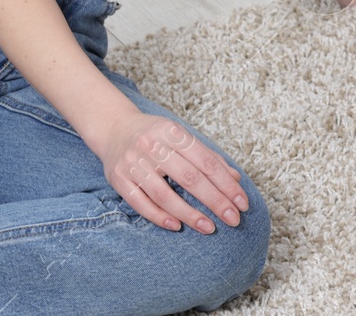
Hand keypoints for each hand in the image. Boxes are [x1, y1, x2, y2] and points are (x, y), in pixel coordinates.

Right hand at [90, 110, 249, 232]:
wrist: (113, 128)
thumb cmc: (155, 135)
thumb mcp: (181, 136)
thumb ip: (207, 156)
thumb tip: (234, 179)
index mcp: (173, 132)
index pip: (206, 162)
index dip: (226, 184)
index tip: (242, 203)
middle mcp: (152, 146)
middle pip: (190, 178)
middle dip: (215, 201)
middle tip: (233, 219)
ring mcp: (133, 163)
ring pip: (165, 195)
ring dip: (189, 214)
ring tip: (208, 227)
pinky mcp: (118, 179)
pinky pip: (140, 204)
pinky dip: (159, 217)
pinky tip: (177, 226)